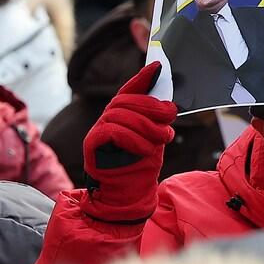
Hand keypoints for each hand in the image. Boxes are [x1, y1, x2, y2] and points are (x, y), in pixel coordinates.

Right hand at [81, 62, 176, 221]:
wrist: (126, 196)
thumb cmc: (140, 167)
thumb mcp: (154, 139)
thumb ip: (156, 121)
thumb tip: (168, 102)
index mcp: (123, 115)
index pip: (130, 90)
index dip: (143, 78)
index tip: (158, 67)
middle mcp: (108, 119)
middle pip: (127, 100)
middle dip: (152, 106)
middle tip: (171, 117)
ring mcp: (97, 130)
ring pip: (122, 115)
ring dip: (147, 126)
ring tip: (162, 139)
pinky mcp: (92, 144)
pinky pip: (112, 131)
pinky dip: (133, 139)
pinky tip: (145, 149)